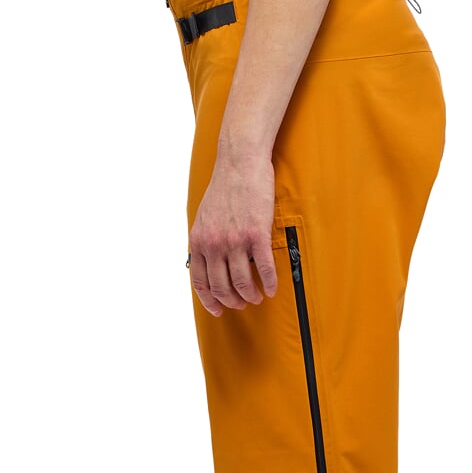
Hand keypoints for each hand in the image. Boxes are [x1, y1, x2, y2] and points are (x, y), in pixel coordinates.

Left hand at [188, 150, 279, 316]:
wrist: (240, 163)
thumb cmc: (225, 187)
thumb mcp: (204, 216)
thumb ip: (205, 240)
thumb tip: (209, 261)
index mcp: (199, 241)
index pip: (200, 282)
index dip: (209, 300)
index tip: (218, 309)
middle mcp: (214, 244)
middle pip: (222, 287)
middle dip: (233, 301)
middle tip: (243, 303)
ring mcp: (235, 240)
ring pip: (243, 283)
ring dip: (251, 295)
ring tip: (258, 296)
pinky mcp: (256, 234)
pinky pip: (264, 269)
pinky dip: (269, 283)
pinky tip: (272, 288)